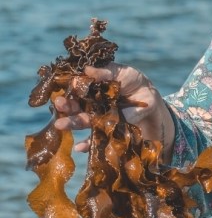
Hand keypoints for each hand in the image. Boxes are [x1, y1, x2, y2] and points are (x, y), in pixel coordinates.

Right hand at [53, 63, 174, 159]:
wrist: (148, 97)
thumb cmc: (132, 81)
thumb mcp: (121, 72)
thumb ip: (105, 72)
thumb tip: (87, 70)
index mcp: (91, 87)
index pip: (76, 88)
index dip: (69, 88)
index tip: (67, 86)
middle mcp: (90, 103)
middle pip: (75, 106)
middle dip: (66, 106)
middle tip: (58, 104)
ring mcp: (97, 117)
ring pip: (82, 121)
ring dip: (71, 123)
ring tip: (59, 124)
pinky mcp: (107, 129)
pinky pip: (96, 138)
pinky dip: (87, 144)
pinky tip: (79, 147)